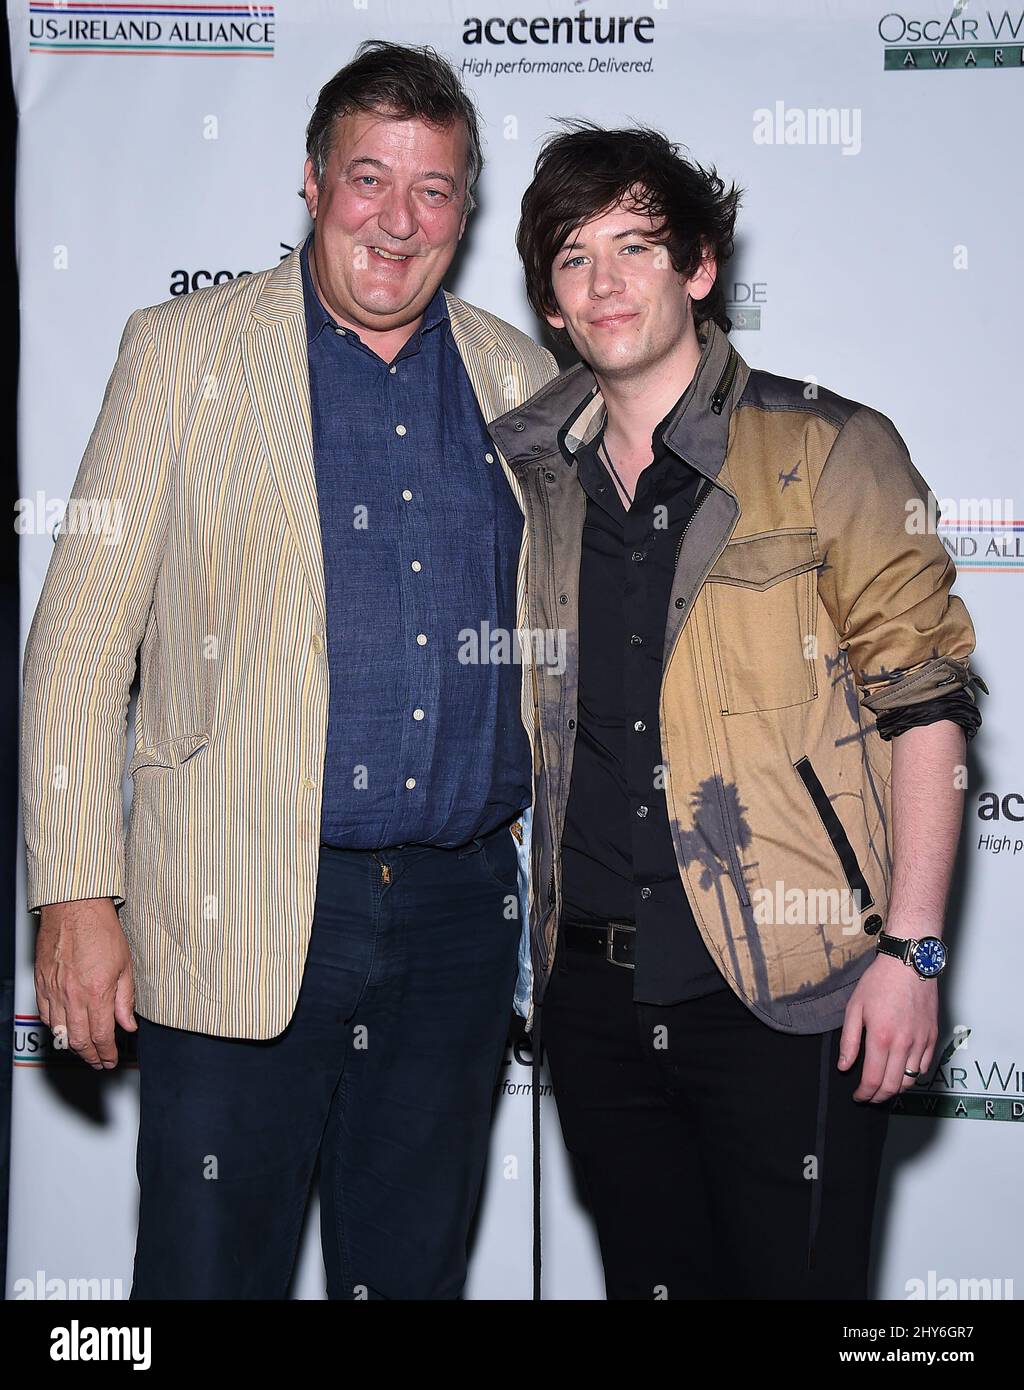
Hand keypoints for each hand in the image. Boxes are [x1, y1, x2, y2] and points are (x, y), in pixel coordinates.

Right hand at [35, 898, 136, 1069]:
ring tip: (85, 1049)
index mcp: (96, 993)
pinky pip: (46, 1015)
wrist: (74, 908)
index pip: (101, 1036)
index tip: (111, 1059)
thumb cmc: (100, 930)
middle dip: (90, 1056)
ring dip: (73, 1045)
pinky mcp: (41, 983)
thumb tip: (128, 1024)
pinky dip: (56, 1027)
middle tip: (99, 1061)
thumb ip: (126, 999)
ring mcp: (54, 991)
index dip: (107, 1053)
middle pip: (78, 1040)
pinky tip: (66, 1028)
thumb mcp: (125, 965)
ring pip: (60, 1032)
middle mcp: (72, 996)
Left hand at [837, 950, 938, 1102]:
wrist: (909, 963)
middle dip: (879, 1097)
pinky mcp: (933, 1036)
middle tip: (869, 1096)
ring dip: (897, 1089)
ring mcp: (922, 1041)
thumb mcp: (855, 1008)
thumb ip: (849, 1041)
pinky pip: (925, 1066)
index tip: (858, 1096)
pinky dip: (913, 1076)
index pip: (874, 1080)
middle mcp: (904, 1044)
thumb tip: (845, 1067)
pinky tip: (902, 1072)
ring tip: (884, 1086)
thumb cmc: (880, 982)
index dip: (865, 1094)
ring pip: (911, 1080)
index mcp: (881, 1038)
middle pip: (894, 1086)